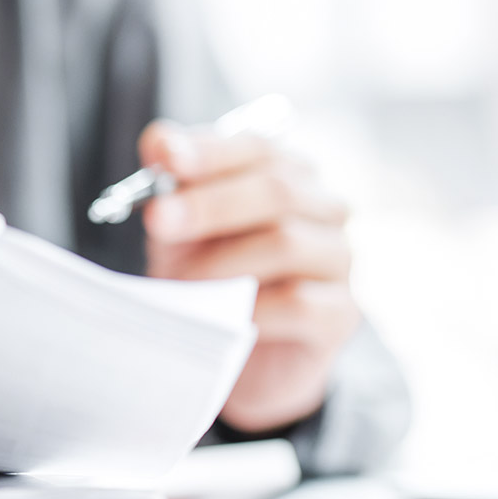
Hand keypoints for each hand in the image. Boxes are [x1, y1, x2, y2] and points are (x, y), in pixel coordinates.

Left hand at [139, 120, 360, 432]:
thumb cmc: (209, 278)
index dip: (209, 151)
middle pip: (277, 191)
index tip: (164, 157)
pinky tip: (221, 317)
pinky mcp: (339, 314)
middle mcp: (324, 208)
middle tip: (158, 220)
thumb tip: (158, 141)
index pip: (257, 148)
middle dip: (209, 204)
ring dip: (222, 262)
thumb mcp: (180, 230)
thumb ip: (171, 185)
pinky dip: (252, 307)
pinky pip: (299, 302)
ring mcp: (339, 260)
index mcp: (287, 174)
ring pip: (287, 243)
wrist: (236, 357)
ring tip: (177, 283)